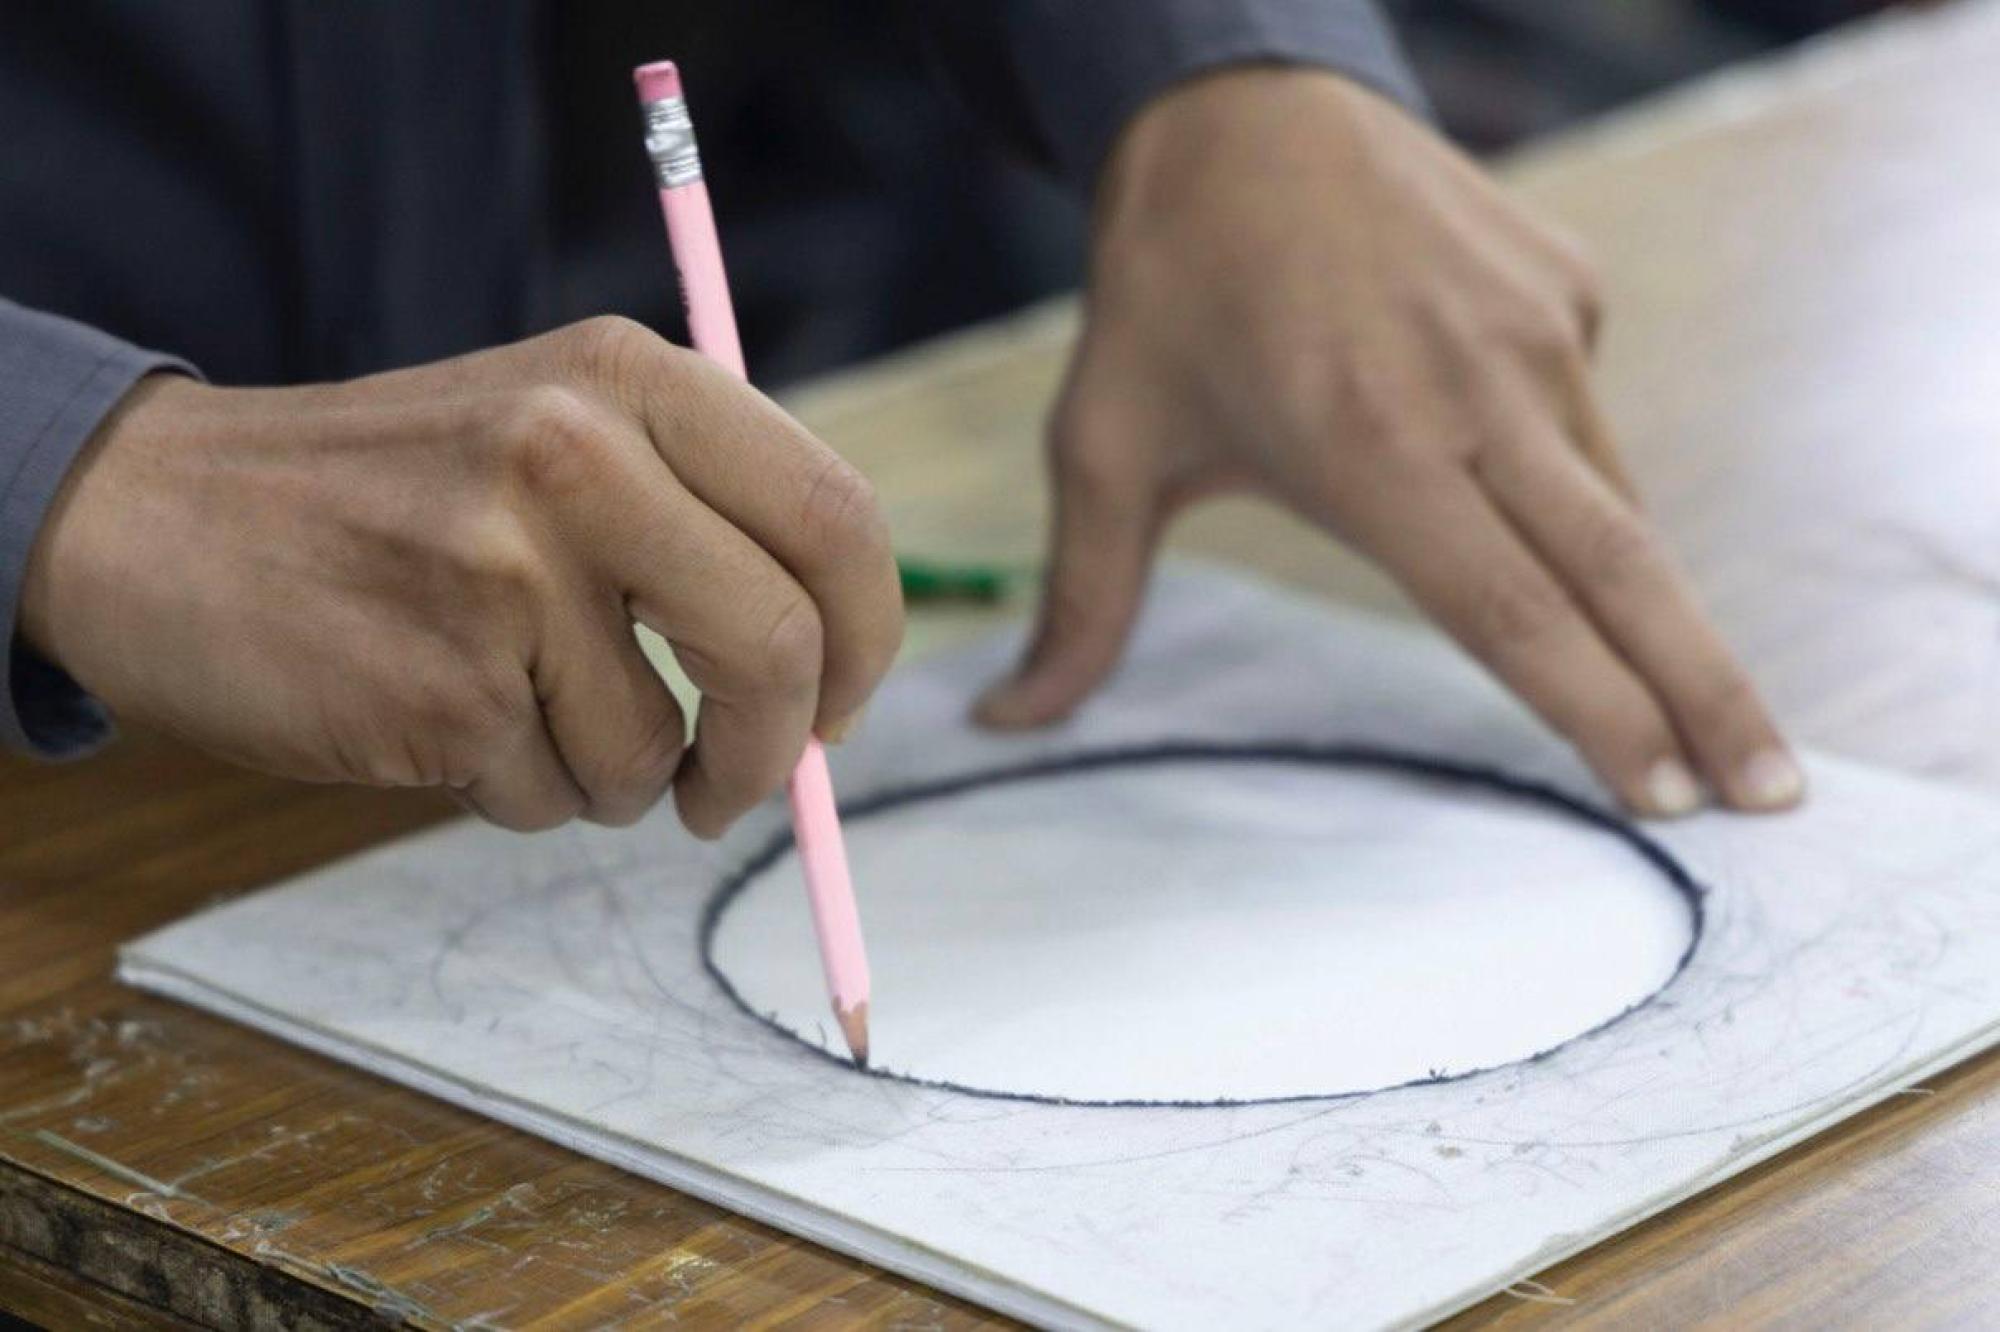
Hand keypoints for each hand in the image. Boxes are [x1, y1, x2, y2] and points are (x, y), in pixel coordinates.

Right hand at [19, 317, 902, 834]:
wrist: (159, 518)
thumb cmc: (392, 495)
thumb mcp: (557, 430)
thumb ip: (701, 520)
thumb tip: (834, 679)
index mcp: (630, 379)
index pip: (836, 517)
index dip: (869, 635)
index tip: (842, 704)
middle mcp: (577, 455)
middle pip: (781, 646)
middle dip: (777, 750)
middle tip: (736, 784)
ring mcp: (504, 571)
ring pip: (660, 751)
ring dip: (620, 779)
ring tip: (524, 713)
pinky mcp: (440, 687)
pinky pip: (553, 797)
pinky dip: (523, 792)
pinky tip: (446, 720)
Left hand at [977, 69, 1801, 816]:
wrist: (1240, 113)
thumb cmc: (1164, 293)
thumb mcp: (1103, 449)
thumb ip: (1080, 603)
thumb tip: (1007, 719)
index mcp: (1371, 446)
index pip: (1510, 611)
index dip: (1594, 710)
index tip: (1663, 795)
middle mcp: (1478, 391)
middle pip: (1624, 571)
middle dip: (1709, 693)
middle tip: (1772, 794)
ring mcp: (1541, 330)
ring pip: (1610, 500)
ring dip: (1630, 591)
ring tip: (1653, 664)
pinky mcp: (1570, 288)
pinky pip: (1587, 419)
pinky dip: (1563, 469)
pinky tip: (1483, 440)